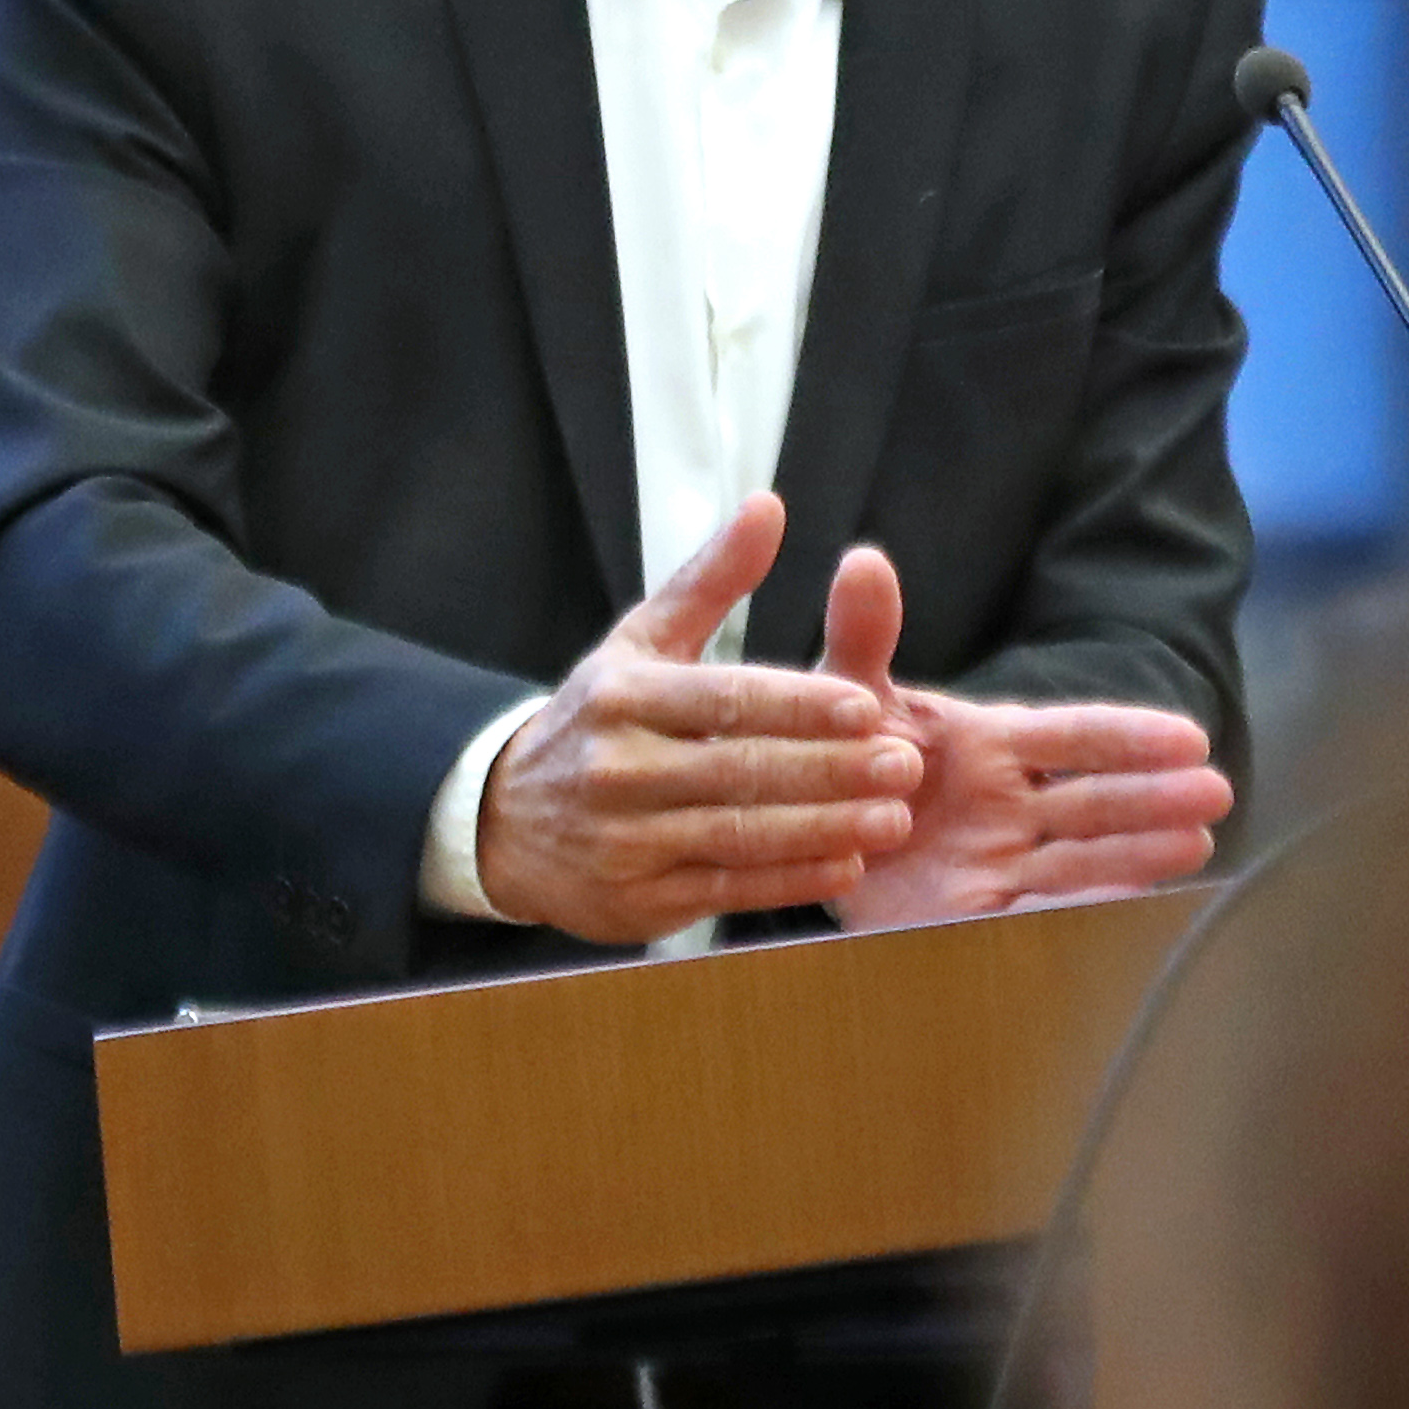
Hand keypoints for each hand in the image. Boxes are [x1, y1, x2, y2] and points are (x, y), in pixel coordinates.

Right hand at [474, 497, 923, 943]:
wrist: (503, 821)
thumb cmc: (598, 719)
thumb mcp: (640, 644)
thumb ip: (711, 580)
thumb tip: (770, 506)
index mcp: (623, 697)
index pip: (723, 700)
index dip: (797, 706)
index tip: (866, 705)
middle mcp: (618, 769)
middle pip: (739, 769)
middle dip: (830, 769)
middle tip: (905, 764)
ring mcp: (623, 841)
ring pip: (737, 834)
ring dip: (823, 828)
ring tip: (894, 819)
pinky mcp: (635, 902)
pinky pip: (725, 888)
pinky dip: (788, 880)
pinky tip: (844, 864)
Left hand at [812, 543, 1237, 930]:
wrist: (800, 838)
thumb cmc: (835, 757)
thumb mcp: (845, 698)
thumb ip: (863, 639)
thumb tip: (862, 561)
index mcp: (992, 745)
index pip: (1073, 737)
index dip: (1129, 736)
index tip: (1187, 736)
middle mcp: (1009, 805)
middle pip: (1094, 801)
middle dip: (1152, 798)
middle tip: (1214, 792)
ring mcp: (998, 863)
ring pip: (1080, 858)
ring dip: (1138, 853)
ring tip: (1198, 845)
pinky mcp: (973, 919)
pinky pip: (1034, 917)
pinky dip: (1081, 913)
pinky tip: (1129, 909)